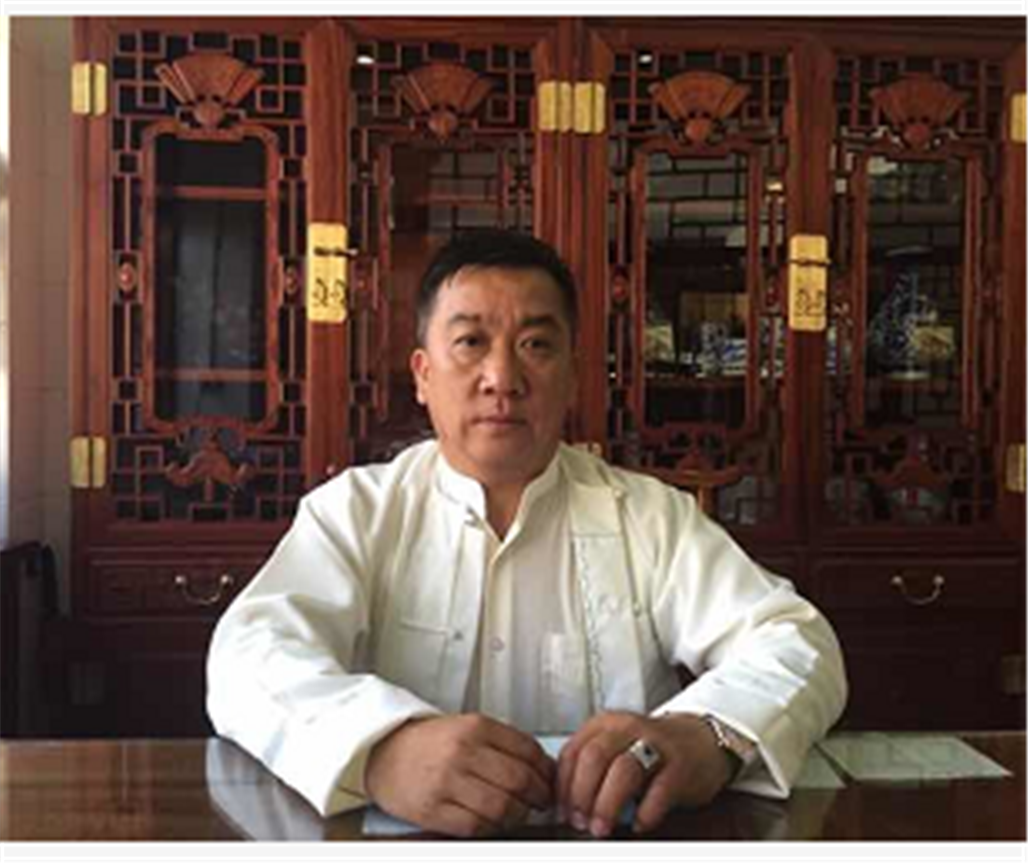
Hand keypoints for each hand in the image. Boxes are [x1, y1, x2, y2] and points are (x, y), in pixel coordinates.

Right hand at [364, 713, 555, 836]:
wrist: (383, 752)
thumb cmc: (428, 742)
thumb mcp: (466, 727)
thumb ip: (502, 744)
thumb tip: (542, 767)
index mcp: (475, 726)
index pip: (528, 750)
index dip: (547, 770)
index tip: (550, 780)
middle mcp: (463, 751)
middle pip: (520, 780)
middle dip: (539, 796)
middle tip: (541, 802)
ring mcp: (447, 781)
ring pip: (503, 806)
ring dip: (518, 815)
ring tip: (517, 813)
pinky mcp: (434, 809)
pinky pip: (476, 826)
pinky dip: (491, 827)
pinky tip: (492, 821)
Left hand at [557, 711, 732, 837]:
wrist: (701, 740)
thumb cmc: (651, 749)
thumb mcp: (616, 747)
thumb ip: (590, 766)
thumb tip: (563, 803)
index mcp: (606, 724)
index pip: (573, 751)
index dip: (563, 786)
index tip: (561, 811)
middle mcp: (628, 728)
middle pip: (594, 758)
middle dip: (581, 795)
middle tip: (579, 822)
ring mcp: (656, 744)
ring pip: (623, 770)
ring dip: (607, 804)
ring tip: (602, 828)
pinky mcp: (681, 765)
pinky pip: (660, 790)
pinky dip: (645, 812)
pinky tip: (638, 823)